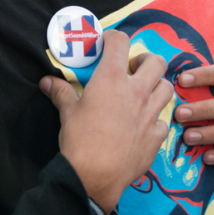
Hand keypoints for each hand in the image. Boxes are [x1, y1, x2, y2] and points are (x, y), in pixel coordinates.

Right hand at [40, 30, 173, 211]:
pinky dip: (156, 119)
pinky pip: (163, 119)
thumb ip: (61, 92)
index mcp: (113, 79)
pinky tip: (145, 124)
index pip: (121, 42)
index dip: (114, 38)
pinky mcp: (158, 134)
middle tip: (133, 69)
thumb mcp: (67, 113)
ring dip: (157, 86)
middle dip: (145, 60)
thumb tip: (47, 81)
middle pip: (155, 61)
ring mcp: (151, 112)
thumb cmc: (79, 141)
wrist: (95, 176)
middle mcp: (138, 91)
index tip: (108, 43)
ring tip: (144, 93)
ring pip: (167, 87)